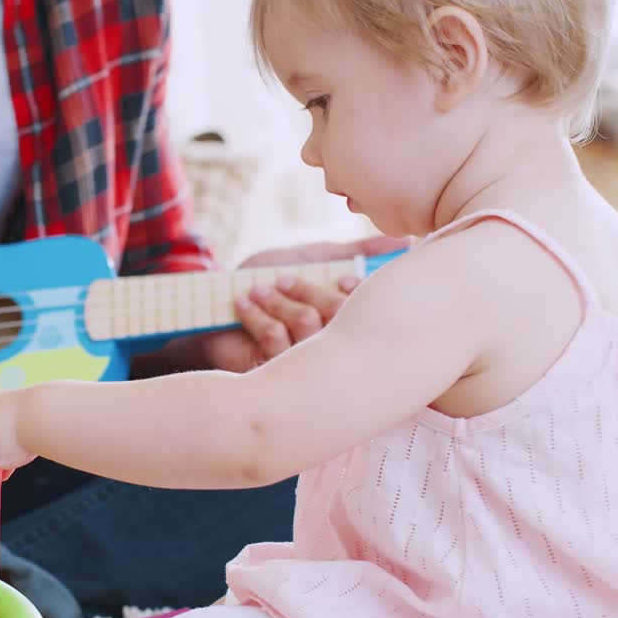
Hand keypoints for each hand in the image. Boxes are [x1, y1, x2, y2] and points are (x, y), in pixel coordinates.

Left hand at [200, 234, 409, 371]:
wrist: (214, 303)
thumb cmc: (266, 278)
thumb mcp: (311, 258)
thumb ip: (354, 252)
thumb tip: (403, 241)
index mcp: (347, 325)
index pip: (370, 316)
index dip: (358, 296)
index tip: (343, 279)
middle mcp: (330, 350)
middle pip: (340, 321)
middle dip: (310, 294)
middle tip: (284, 280)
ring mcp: (303, 367)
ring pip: (308, 329)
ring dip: (279, 303)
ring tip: (258, 289)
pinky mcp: (274, 376)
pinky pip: (276, 342)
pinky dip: (259, 316)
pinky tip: (244, 303)